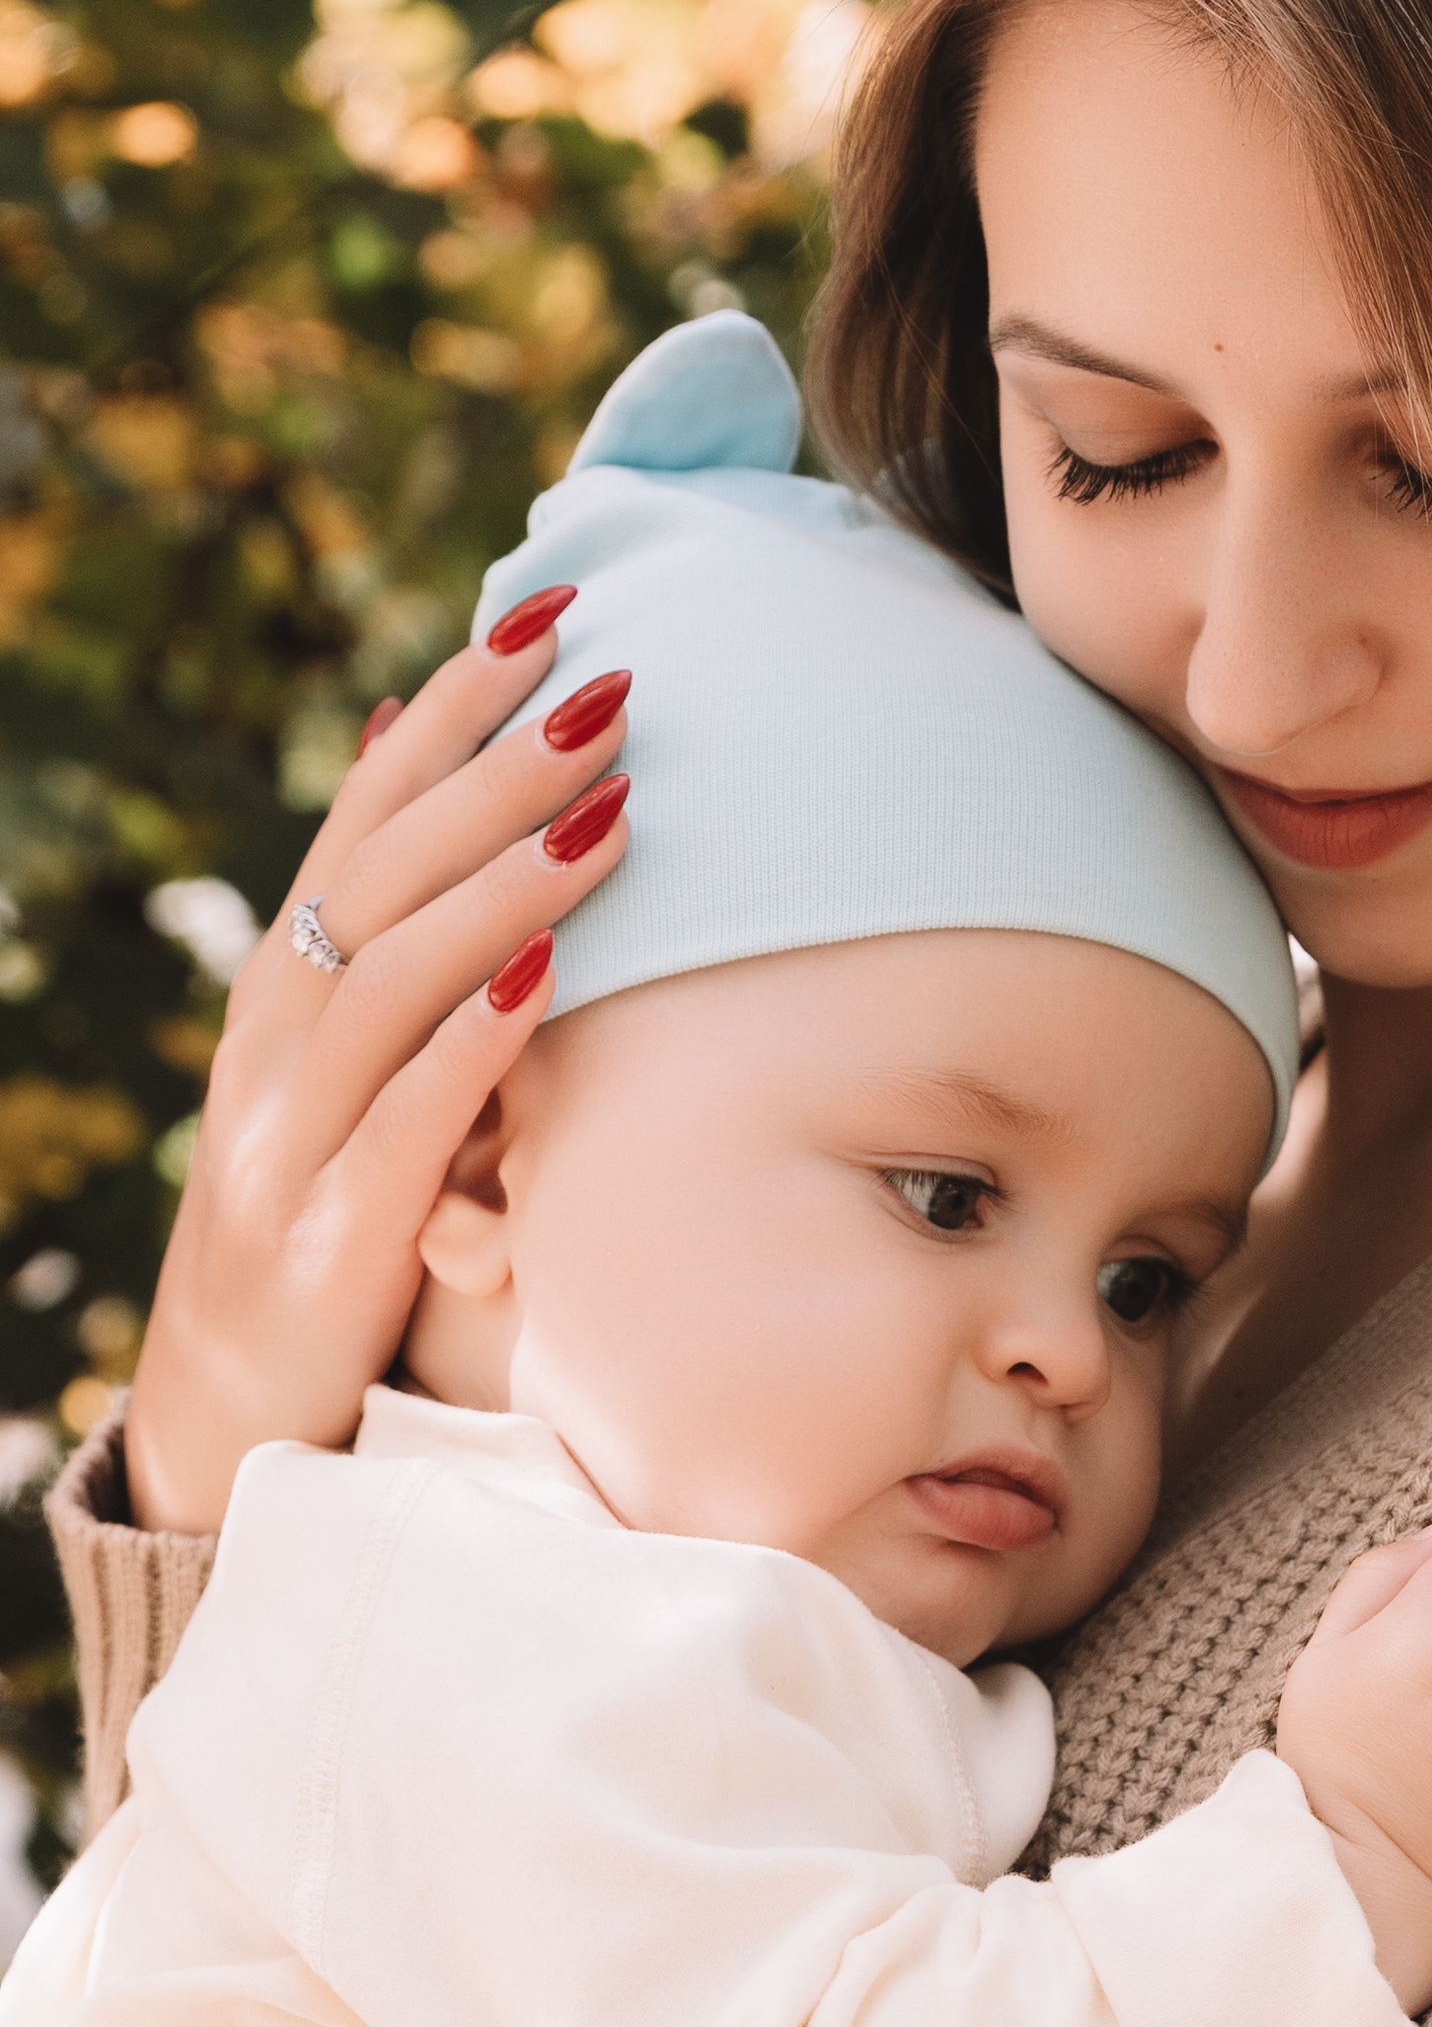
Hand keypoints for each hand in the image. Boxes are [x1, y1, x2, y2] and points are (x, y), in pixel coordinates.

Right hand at [122, 596, 633, 1532]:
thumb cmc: (320, 1212)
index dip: (451, 714)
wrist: (228, 1413)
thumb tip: (407, 740)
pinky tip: (544, 978)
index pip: (367, 817)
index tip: (544, 612)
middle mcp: (276, 1045)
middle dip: (495, 773)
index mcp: (286, 990)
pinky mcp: (329, 1241)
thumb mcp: (344, 1062)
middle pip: (384, 876)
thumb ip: (381, 921)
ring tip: (608, 806)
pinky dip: (470, 1046)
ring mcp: (291, 1141)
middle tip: (603, 683)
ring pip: (393, 981)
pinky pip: (402, 1126)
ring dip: (504, 887)